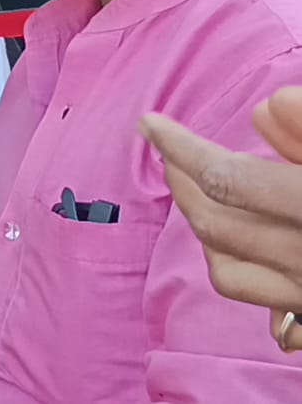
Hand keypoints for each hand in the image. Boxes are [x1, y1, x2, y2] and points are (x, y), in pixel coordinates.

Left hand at [141, 87, 301, 350]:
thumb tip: (264, 107)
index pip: (226, 177)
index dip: (180, 147)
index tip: (148, 123)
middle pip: (215, 225)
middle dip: (181, 182)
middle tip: (166, 150)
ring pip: (227, 271)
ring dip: (201, 228)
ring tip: (195, 191)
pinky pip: (262, 306)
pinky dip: (235, 270)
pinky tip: (236, 244)